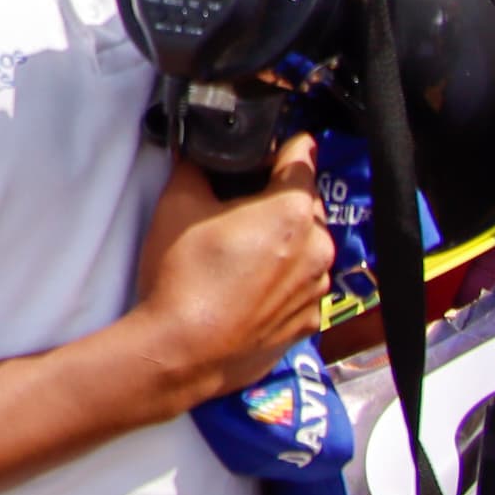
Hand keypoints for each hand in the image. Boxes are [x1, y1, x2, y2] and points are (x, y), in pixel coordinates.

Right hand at [128, 139, 334, 407]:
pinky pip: (302, 285)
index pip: (303, 153)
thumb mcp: (177, 203)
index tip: (264, 148)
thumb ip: (195, 166)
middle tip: (236, 208)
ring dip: (282, 241)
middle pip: (305, 202)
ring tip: (237, 254)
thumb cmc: (184, 278)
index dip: (280, 144)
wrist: (183, 351)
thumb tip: (199, 152)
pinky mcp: (310, 322)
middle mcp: (318, 247)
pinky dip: (281, 280)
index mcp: (292, 209)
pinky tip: (246, 288)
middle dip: (277, 198)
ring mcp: (318, 288)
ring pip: (306, 246)